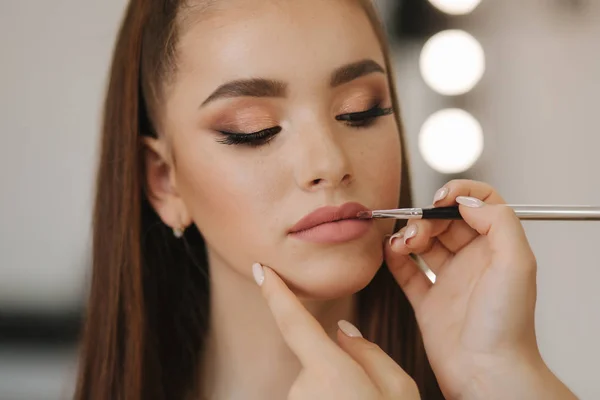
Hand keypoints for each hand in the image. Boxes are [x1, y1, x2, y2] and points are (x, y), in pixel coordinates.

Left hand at [252, 263, 420, 399]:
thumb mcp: (401, 391)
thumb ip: (370, 353)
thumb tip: (342, 331)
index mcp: (330, 374)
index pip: (295, 323)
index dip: (276, 293)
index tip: (260, 270)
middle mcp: (303, 391)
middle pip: (319, 364)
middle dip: (342, 374)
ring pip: (316, 389)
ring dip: (337, 398)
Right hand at [384, 180, 576, 399]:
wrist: (487, 371)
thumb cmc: (507, 325)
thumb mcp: (517, 262)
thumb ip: (498, 222)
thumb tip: (467, 202)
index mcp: (496, 249)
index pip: (480, 206)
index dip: (460, 194)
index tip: (441, 198)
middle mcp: (472, 262)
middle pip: (445, 222)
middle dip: (427, 218)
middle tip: (418, 229)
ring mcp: (449, 281)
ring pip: (424, 243)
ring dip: (409, 235)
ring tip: (404, 243)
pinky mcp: (427, 301)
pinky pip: (406, 271)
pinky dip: (394, 257)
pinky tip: (391, 252)